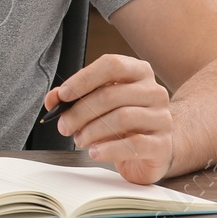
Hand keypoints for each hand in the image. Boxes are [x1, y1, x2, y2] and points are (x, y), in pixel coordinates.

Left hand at [44, 53, 174, 184]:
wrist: (155, 148)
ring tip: (79, 139)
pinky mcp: (163, 145)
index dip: (83, 79)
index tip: (63, 95)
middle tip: (64, 125)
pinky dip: (109, 149)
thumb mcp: (99, 104)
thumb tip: (53, 98)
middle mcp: (154, 91)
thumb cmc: (124, 122)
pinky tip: (95, 152)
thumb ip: (76, 97)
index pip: (111, 65)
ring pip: (122, 118)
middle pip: (112, 94)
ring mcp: (162, 118)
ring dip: (92, 130)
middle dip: (81, 111)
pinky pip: (134, 144)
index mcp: (139, 72)